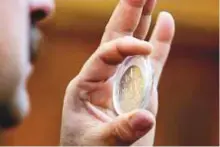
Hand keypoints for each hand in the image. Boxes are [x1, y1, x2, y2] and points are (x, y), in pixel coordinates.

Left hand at [60, 0, 174, 145]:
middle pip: (116, 37)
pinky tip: (166, 21)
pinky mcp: (140, 88)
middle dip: (128, 12)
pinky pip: (152, 61)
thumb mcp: (100, 143)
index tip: (147, 48)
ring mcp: (124, 80)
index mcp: (86, 85)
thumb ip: (122, 130)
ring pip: (134, 44)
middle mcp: (104, 77)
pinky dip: (160, 42)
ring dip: (143, 19)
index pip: (106, 53)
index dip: (127, 46)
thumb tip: (146, 118)